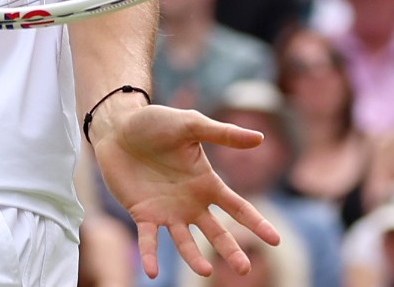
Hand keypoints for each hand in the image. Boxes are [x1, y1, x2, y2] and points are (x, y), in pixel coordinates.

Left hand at [91, 102, 280, 278]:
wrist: (117, 127)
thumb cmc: (156, 122)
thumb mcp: (190, 125)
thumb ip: (223, 134)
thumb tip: (260, 138)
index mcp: (207, 183)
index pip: (238, 207)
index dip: (256, 223)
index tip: (275, 240)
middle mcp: (191, 203)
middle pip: (216, 232)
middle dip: (230, 251)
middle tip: (244, 269)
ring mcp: (167, 211)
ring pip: (185, 242)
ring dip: (194, 258)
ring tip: (204, 271)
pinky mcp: (142, 214)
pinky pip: (148, 240)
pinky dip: (150, 256)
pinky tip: (152, 272)